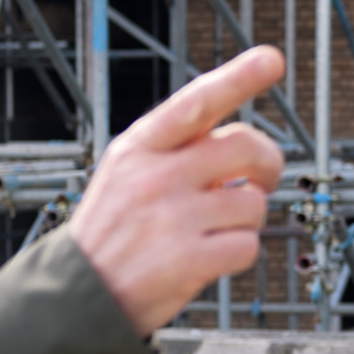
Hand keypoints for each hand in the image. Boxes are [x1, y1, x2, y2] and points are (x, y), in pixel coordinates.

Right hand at [69, 46, 285, 335]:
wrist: (82, 294)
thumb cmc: (115, 229)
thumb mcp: (127, 171)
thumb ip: (177, 149)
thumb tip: (243, 141)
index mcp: (140, 147)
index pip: (196, 102)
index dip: (238, 78)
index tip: (271, 60)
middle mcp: (155, 176)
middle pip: (244, 147)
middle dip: (268, 162)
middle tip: (264, 178)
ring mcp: (172, 218)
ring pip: (253, 202)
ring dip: (247, 218)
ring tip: (215, 228)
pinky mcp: (188, 260)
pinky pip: (248, 245)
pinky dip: (240, 252)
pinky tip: (212, 256)